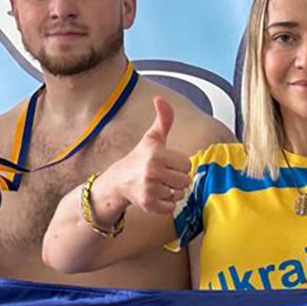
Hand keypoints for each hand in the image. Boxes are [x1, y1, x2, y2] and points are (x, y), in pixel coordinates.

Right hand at [95, 97, 190, 217]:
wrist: (119, 180)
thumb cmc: (139, 158)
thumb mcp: (152, 138)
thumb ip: (163, 119)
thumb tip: (160, 98)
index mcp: (156, 154)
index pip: (187, 164)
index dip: (179, 164)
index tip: (167, 163)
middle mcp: (152, 171)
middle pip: (185, 180)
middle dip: (177, 179)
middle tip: (163, 175)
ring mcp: (149, 189)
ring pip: (179, 194)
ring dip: (172, 191)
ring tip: (159, 184)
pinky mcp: (148, 204)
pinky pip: (171, 207)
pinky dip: (166, 204)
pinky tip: (155, 195)